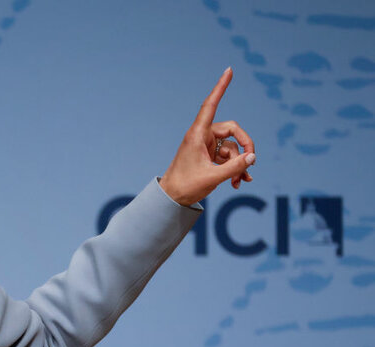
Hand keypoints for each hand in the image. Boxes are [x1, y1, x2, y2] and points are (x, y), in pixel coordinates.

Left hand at [159, 67, 255, 206]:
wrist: (172, 198)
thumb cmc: (186, 186)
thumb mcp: (213, 177)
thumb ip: (235, 167)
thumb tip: (253, 157)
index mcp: (198, 134)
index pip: (211, 105)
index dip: (220, 87)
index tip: (229, 70)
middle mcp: (202, 136)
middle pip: (233, 130)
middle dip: (245, 145)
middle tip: (252, 162)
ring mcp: (207, 146)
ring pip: (233, 147)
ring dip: (239, 164)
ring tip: (240, 181)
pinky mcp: (209, 156)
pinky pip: (228, 157)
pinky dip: (234, 168)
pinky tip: (239, 182)